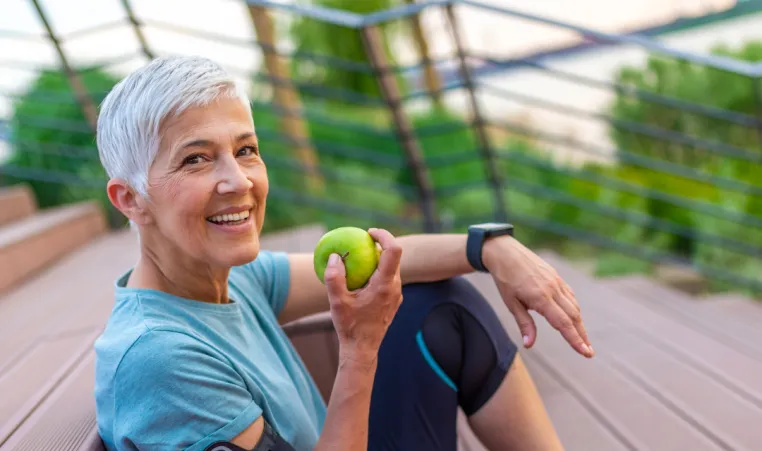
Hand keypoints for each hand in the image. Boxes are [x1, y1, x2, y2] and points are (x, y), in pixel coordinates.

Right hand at [323, 228, 403, 364]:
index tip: (369, 233)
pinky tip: (361, 276)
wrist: (362, 349)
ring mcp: (396, 295)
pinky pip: (388, 279)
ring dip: (378, 259)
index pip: (393, 250)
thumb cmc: (349, 326)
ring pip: (392, 268)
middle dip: (380, 245)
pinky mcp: (393, 300)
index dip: (384, 235)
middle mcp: (394, 288)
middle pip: (394, 257)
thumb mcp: (336, 302)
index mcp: (384, 285)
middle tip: (361, 241)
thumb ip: (334, 277)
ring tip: (359, 258)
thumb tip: (335, 256)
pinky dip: (377, 272)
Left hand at [483, 236, 593, 357]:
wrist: (505, 252)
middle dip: (582, 336)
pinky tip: (575, 318)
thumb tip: (529, 345)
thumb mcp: (511, 303)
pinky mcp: (557, 277)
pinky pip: (570, 296)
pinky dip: (575, 309)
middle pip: (573, 317)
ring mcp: (557, 282)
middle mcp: (553, 289)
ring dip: (580, 324)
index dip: (575, 339)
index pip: (563, 323)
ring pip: (574, 306)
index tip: (586, 352)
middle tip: (589, 353)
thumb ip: (524, 324)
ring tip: (583, 339)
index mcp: (541, 298)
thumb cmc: (505, 279)